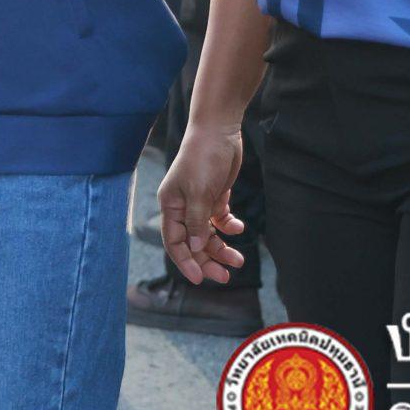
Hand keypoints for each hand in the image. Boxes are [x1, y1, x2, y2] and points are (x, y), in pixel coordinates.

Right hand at [157, 122, 247, 285]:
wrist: (219, 130)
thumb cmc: (203, 157)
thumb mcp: (199, 191)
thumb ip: (197, 221)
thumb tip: (196, 247)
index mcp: (171, 205)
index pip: (174, 242)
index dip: (186, 261)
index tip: (200, 279)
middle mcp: (182, 207)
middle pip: (193, 242)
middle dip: (208, 260)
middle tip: (225, 276)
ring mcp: (199, 202)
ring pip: (208, 234)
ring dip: (222, 248)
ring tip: (238, 260)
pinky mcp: (214, 196)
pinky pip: (220, 220)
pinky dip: (229, 227)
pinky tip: (238, 227)